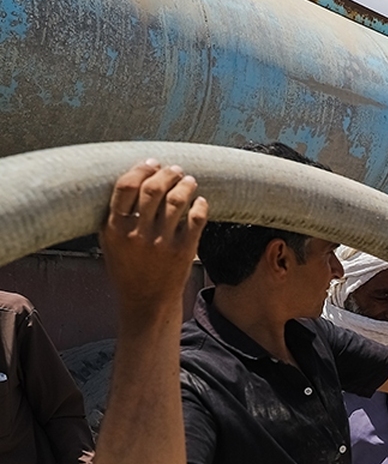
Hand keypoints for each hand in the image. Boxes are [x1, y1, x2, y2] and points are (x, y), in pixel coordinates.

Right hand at [99, 160, 207, 318]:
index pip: (125, 186)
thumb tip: (134, 177)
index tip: (151, 163)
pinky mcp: (184, 251)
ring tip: (189, 181)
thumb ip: (116, 213)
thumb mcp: (110, 241)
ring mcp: (162, 242)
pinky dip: (200, 205)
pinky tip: (200, 201)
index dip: (140, 169)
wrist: (147, 300)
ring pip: (177, 200)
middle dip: (167, 173)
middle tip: (175, 169)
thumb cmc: (128, 267)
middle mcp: (137, 234)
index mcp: (115, 228)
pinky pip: (196, 218)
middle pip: (154, 188)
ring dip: (186, 185)